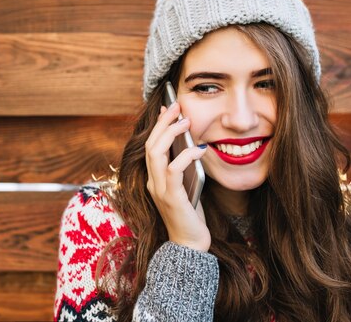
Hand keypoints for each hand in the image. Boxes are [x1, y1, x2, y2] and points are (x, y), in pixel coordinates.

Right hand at [145, 101, 209, 251]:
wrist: (189, 245)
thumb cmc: (190, 215)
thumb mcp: (186, 186)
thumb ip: (184, 168)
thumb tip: (192, 143)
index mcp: (153, 179)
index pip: (151, 146)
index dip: (158, 125)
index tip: (167, 108)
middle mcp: (152, 182)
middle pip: (151, 144)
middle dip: (163, 122)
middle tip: (177, 106)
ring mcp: (159, 190)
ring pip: (157, 153)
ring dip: (170, 133)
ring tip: (185, 121)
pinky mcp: (171, 197)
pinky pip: (174, 170)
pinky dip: (185, 156)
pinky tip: (199, 148)